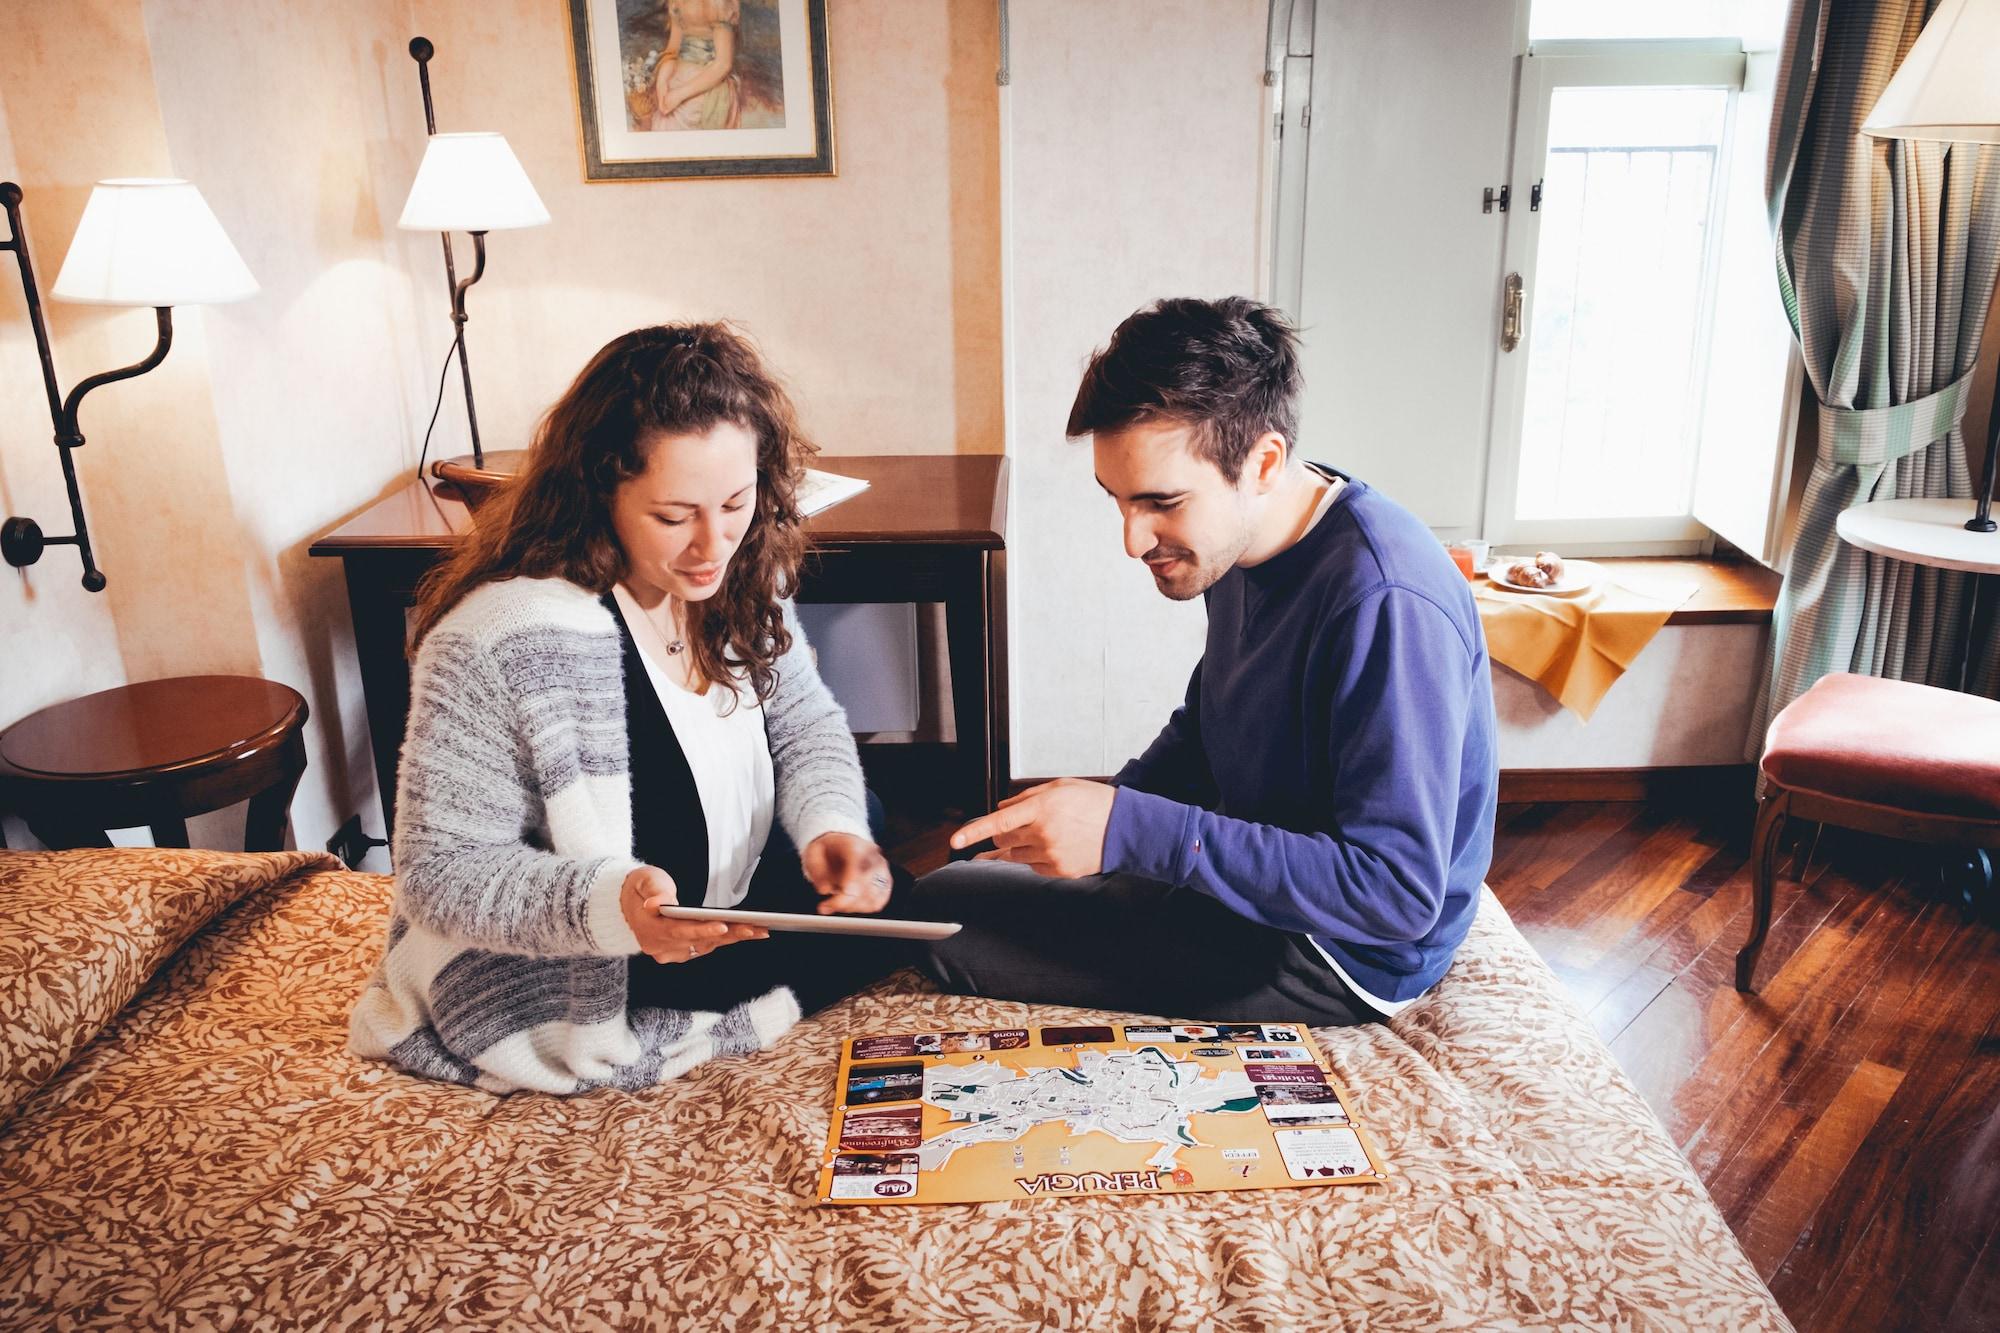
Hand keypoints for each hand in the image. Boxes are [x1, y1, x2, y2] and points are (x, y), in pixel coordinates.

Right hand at [620, 865, 766, 962]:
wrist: (634, 903)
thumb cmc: (642, 887)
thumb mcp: (645, 880)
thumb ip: (653, 891)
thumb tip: (656, 904)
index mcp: (648, 929)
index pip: (678, 931)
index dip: (702, 930)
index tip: (723, 926)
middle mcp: (660, 947)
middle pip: (698, 941)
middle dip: (729, 935)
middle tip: (755, 928)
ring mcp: (672, 953)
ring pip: (707, 946)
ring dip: (734, 938)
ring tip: (760, 929)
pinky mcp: (684, 952)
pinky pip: (708, 947)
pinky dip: (728, 940)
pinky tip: (749, 933)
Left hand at [801, 832, 892, 914]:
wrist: (843, 844)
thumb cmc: (829, 849)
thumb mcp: (813, 852)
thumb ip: (817, 869)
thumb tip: (825, 890)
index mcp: (855, 846)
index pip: (858, 862)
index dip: (850, 881)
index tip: (837, 897)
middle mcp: (873, 858)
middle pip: (866, 884)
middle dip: (845, 901)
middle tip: (825, 906)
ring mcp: (882, 872)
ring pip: (871, 898)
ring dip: (851, 906)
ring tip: (835, 903)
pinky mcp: (885, 885)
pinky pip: (876, 903)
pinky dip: (861, 908)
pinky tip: (849, 904)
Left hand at [949, 778, 1115, 878]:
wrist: (1124, 828)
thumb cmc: (1094, 804)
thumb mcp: (1060, 787)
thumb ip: (1026, 797)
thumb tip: (1002, 808)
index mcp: (1041, 808)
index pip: (998, 823)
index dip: (973, 832)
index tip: (956, 840)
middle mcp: (1043, 833)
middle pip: (1003, 840)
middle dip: (1005, 833)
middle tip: (1025, 824)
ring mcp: (1051, 855)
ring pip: (1016, 854)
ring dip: (1022, 845)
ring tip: (1048, 834)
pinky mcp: (1059, 871)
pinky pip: (1033, 866)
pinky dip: (1037, 857)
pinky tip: (1058, 845)